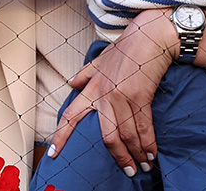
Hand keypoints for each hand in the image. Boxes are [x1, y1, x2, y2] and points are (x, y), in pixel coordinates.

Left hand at [49, 9, 179, 176]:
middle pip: (107, 136)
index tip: (53, 154)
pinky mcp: (139, 96)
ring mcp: (121, 96)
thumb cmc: (129, 45)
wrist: (150, 35)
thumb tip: (72, 82)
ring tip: (144, 166)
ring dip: (136, 154)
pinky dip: (148, 144)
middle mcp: (104, 94)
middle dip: (119, 158)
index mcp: (93, 86)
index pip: (71, 114)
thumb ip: (87, 72)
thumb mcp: (103, 57)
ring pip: (126, 135)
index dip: (61, 135)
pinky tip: (152, 153)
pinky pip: (143, 128)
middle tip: (128, 172)